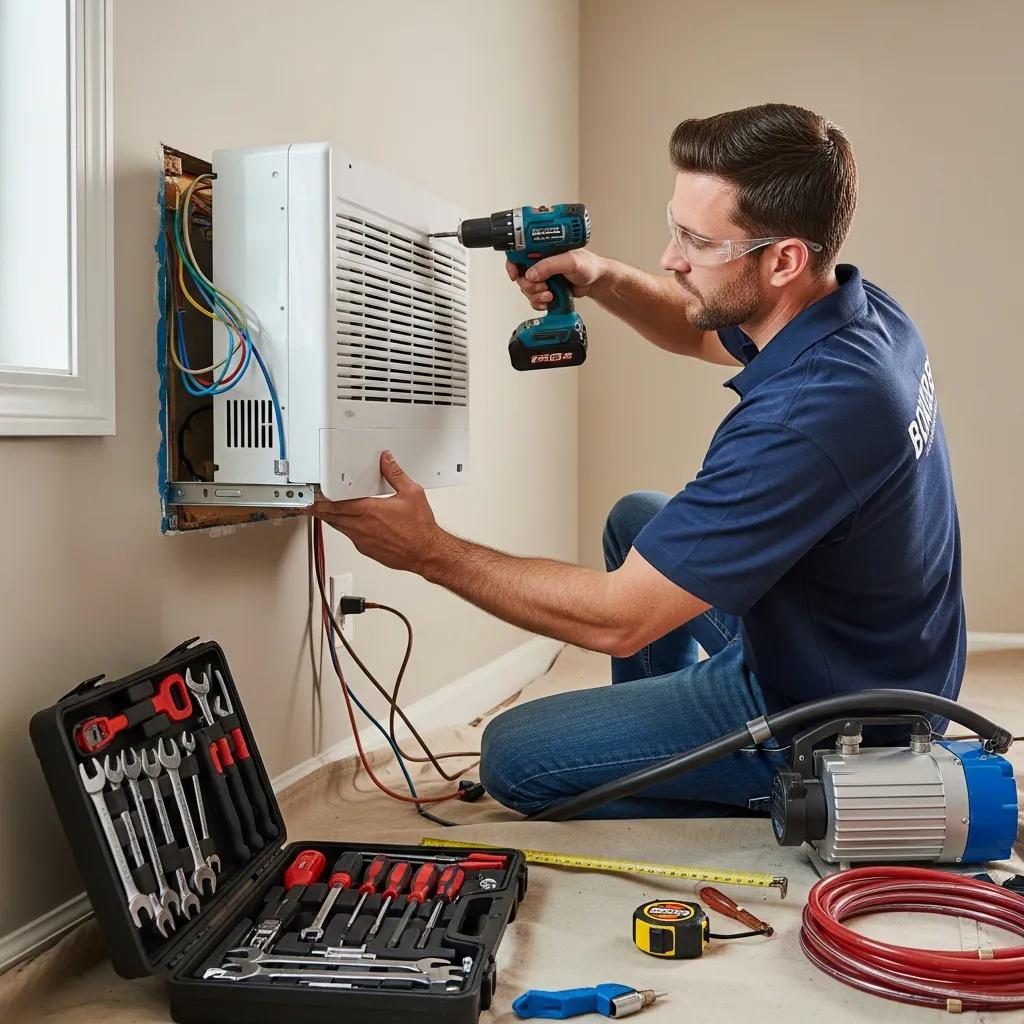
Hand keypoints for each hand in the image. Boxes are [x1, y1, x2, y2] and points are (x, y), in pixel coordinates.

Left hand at [311, 451, 441, 573]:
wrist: (426, 552)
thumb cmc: (420, 528)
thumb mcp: (411, 493)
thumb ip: (395, 474)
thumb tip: (386, 460)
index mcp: (370, 511)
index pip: (336, 504)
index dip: (320, 500)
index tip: (312, 496)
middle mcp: (362, 527)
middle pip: (331, 517)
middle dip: (319, 510)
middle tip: (310, 504)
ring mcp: (363, 541)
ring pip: (339, 528)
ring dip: (331, 519)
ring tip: (325, 512)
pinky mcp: (367, 550)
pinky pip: (350, 537)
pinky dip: (345, 529)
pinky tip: (350, 524)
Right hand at [506, 249, 606, 309]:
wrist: (596, 282)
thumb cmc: (588, 265)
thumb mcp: (570, 261)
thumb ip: (550, 265)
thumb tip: (531, 273)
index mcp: (543, 250)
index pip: (519, 254)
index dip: (513, 265)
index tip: (515, 274)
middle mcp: (540, 262)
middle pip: (520, 275)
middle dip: (529, 285)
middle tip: (543, 286)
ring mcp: (543, 277)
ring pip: (526, 289)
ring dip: (535, 295)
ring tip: (549, 294)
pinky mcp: (546, 289)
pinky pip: (534, 298)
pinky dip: (538, 303)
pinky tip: (548, 301)